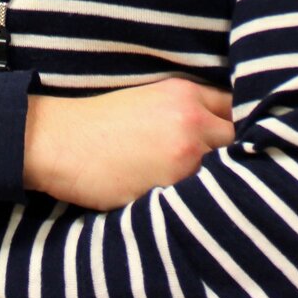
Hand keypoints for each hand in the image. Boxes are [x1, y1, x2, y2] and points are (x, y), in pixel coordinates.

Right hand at [25, 78, 234, 209]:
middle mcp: (191, 122)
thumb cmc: (100, 123)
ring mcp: (183, 157)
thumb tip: (224, 130)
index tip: (237, 139)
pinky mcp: (169, 188)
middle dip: (234, 154)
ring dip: (218, 181)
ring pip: (224, 172)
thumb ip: (188, 109)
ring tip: (209, 190)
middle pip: (237, 141)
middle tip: (228, 169)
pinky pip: (199, 197)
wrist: (59, 142)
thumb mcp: (150, 99)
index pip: (236, 107)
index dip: (238, 125)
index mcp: (186, 94)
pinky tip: (188, 203)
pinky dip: (197, 201)